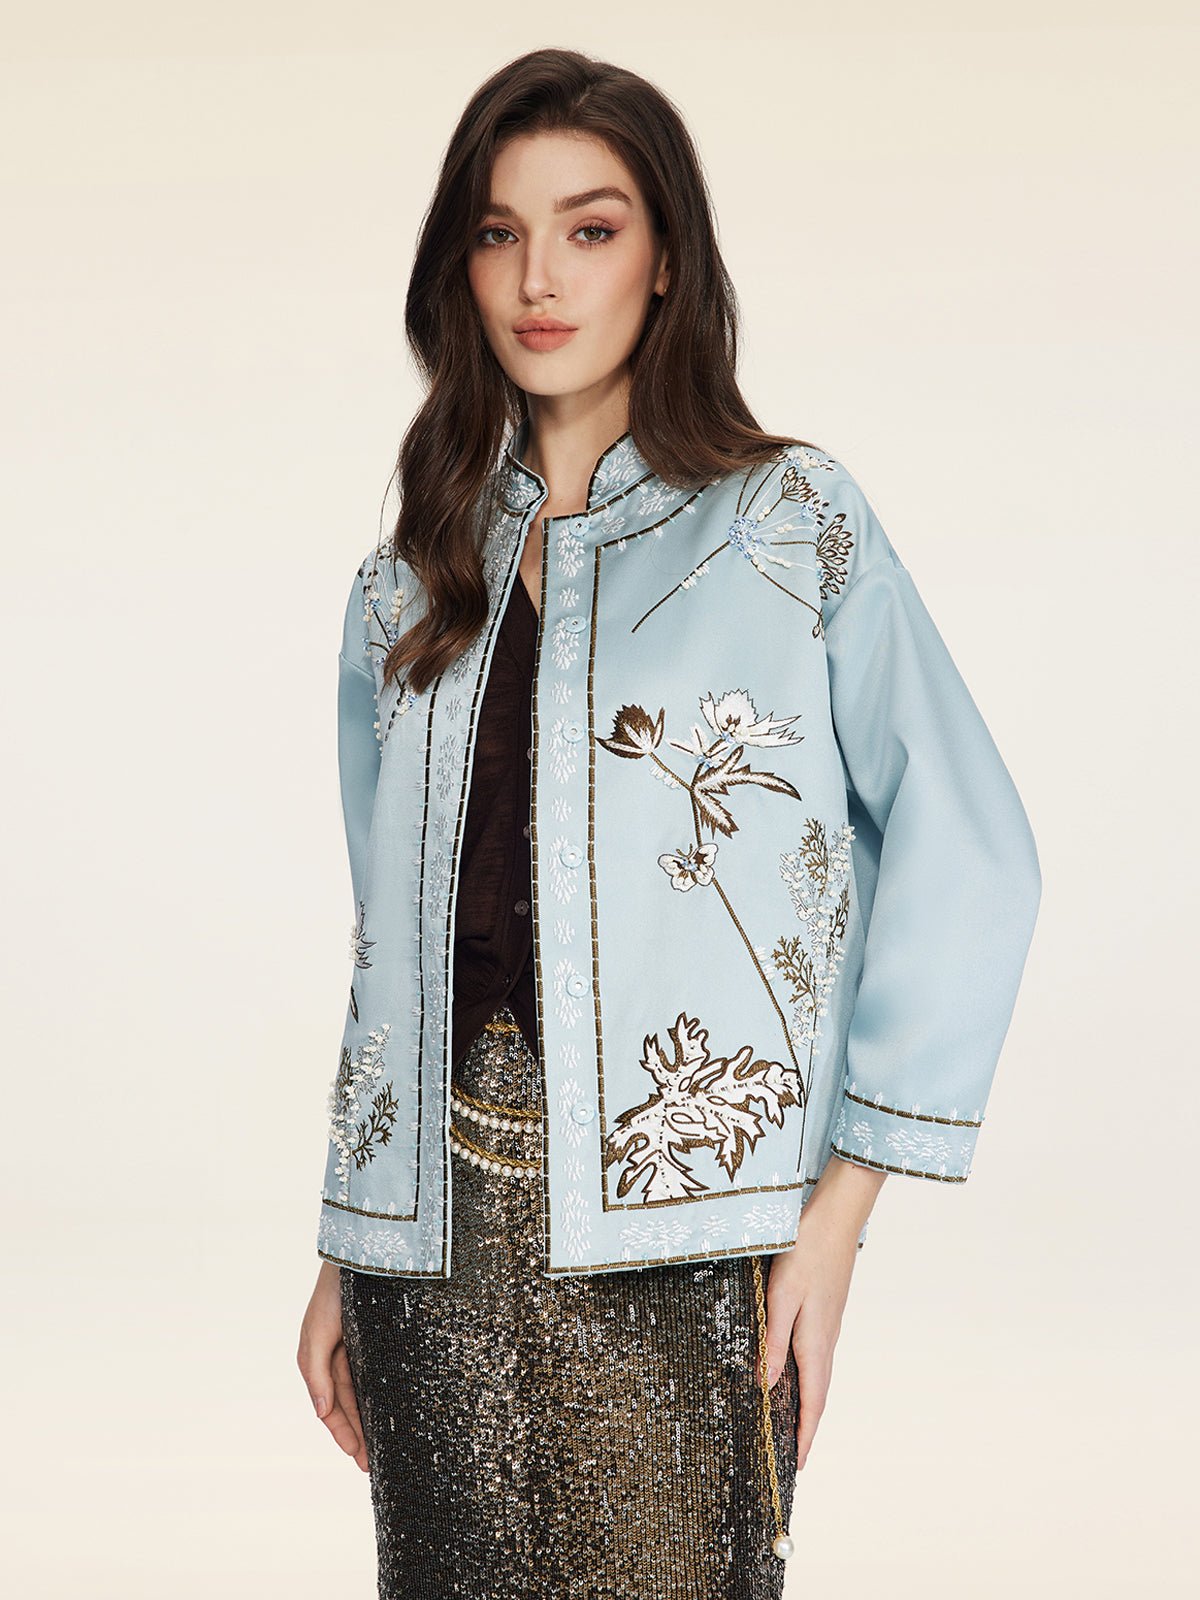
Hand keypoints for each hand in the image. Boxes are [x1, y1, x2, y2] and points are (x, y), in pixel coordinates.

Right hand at [297, 1261, 368, 1472]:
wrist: (361, 1256)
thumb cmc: (333, 1293)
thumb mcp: (318, 1333)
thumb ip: (317, 1373)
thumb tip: (322, 1412)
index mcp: (319, 1360)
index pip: (331, 1407)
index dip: (343, 1434)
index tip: (357, 1458)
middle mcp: (339, 1358)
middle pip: (349, 1407)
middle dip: (359, 1436)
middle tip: (372, 1466)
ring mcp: (361, 1350)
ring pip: (365, 1396)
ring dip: (371, 1422)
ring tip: (386, 1451)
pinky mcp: (381, 1340)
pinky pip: (380, 1377)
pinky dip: (382, 1399)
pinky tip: (393, 1415)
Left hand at [762, 1155, 885, 1467]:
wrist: (835, 1214)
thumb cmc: (805, 1250)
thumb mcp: (781, 1296)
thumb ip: (773, 1342)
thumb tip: (765, 1386)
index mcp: (815, 1341)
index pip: (813, 1401)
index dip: (806, 1435)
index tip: (798, 1465)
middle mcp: (826, 1338)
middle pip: (818, 1393)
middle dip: (806, 1425)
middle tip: (793, 1453)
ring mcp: (828, 1323)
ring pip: (817, 1373)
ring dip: (807, 1401)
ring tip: (791, 1422)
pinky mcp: (825, 1309)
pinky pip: (815, 1353)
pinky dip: (806, 1374)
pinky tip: (792, 1371)